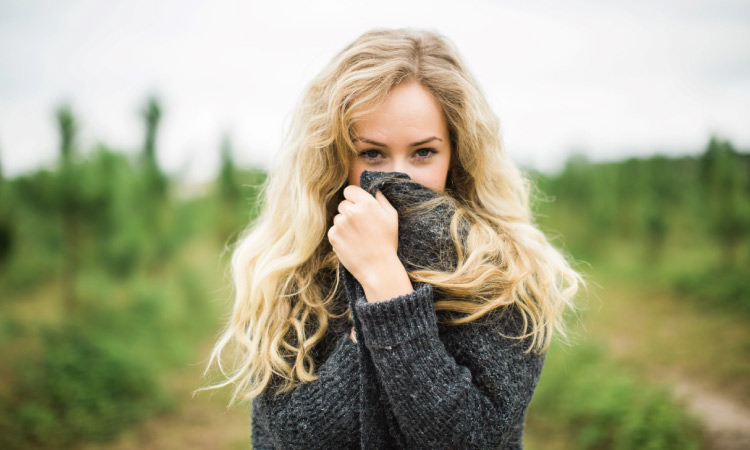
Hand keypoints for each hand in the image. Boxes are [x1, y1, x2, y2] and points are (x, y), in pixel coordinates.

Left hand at [328, 186, 412, 301]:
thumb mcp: (392, 217)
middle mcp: (351, 211)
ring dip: (344, 224)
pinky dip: (340, 236)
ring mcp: (340, 224)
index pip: (349, 190)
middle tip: (361, 226)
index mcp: (366, 203)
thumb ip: (381, 199)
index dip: (354, 198)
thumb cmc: (387, 242)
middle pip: (343, 204)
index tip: (358, 206)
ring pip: (338, 218)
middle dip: (350, 212)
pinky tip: (351, 244)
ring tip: (357, 237)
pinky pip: (333, 230)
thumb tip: (374, 188)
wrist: (378, 268)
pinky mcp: (333, 236)